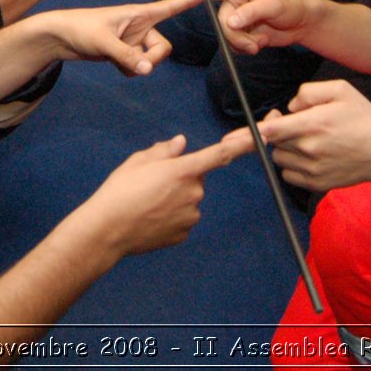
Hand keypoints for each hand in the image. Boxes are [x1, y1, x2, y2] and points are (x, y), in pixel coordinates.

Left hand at [37, 0, 188, 74]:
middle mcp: (140, 27)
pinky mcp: (125, 53)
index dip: (187, 2)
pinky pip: (137, 67)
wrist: (60, 37)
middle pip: (162, 47)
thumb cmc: (81, 28)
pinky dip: (129, 70)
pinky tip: (113, 64)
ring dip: (137, 66)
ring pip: (150, 60)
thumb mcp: (104, 42)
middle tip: (138, 64)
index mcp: (138, 14)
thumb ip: (127, 56)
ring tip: (116, 60)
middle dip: (153, 58)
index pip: (168, 8)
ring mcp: (133, 41)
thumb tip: (147, 70)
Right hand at [76, 132, 253, 256]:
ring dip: (176, 198)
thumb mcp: (138, 161)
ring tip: (147, 202)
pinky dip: (171, 216)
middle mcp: (193, 193)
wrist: (107, 230)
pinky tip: (150, 217)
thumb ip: (164, 151)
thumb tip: (181, 144)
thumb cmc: (119, 191)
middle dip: (181, 177)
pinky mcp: (184, 234)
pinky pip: (183, 218)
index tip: (263, 136)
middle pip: (196, 178)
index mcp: (183, 170)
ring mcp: (190, 216)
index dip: (243, 144)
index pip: (220, 154)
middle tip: (153, 183)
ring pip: (189, 199)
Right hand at [169, 0, 309, 54]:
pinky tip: (259, 43)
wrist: (301, 23)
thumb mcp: (274, 5)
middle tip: (254, 44)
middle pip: (221, 20)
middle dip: (236, 35)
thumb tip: (231, 21)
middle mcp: (235, 0)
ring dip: (242, 43)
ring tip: (259, 43)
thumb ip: (252, 12)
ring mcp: (237, 16)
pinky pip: (233, 43)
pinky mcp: (241, 31)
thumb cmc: (291, 6)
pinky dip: (245, 47)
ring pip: (227, 34)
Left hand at [254, 80, 370, 190]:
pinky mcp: (316, 183)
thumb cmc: (363, 118)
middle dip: (279, 131)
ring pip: (279, 158)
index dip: (256, 129)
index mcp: (312, 124)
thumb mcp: (340, 90)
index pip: (269, 130)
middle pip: (273, 142)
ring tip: (306, 141)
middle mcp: (309, 149)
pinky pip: (288, 175)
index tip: (253, 128)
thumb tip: (289, 107)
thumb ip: (308, 92)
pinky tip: (309, 157)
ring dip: (285, 149)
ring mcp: (312, 169)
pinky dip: (292, 166)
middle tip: (298, 124)